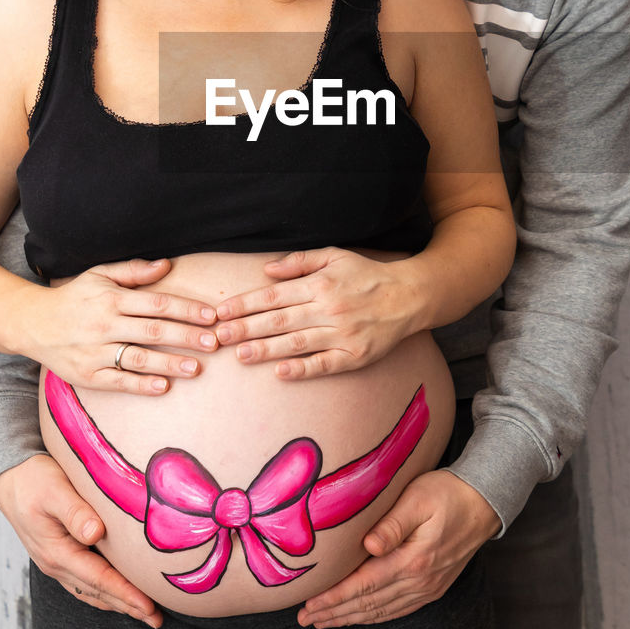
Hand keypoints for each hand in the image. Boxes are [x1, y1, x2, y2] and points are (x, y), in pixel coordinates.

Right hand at [0, 455, 161, 626]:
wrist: (11, 476)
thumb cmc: (34, 479)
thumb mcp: (54, 491)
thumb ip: (75, 512)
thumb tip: (95, 533)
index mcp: (56, 552)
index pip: (98, 578)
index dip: (125, 593)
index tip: (148, 606)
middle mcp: (56, 564)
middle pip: (97, 592)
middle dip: (128, 607)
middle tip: (157, 620)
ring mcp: (56, 562)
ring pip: (91, 591)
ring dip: (118, 603)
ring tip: (144, 613)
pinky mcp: (59, 555)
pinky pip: (85, 582)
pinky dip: (104, 592)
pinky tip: (118, 593)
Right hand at [23, 257, 218, 392]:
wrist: (31, 323)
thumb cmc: (74, 298)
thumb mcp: (99, 275)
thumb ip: (133, 271)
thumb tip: (167, 265)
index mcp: (111, 299)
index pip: (157, 303)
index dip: (186, 309)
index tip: (211, 316)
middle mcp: (104, 325)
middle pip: (153, 331)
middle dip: (186, 336)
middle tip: (215, 342)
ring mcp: (94, 352)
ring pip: (138, 358)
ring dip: (169, 364)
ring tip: (197, 367)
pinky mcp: (87, 375)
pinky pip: (117, 381)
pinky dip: (141, 385)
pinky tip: (164, 387)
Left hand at [214, 248, 417, 378]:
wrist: (409, 296)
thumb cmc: (366, 275)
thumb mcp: (334, 256)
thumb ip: (299, 262)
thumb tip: (266, 270)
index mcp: (321, 284)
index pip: (275, 295)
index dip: (246, 304)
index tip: (221, 312)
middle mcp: (329, 308)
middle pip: (280, 320)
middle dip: (247, 328)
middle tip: (219, 337)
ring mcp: (343, 333)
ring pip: (298, 343)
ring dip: (267, 350)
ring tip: (240, 355)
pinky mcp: (356, 355)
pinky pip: (325, 364)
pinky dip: (303, 369)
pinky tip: (281, 372)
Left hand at [296, 470, 500, 626]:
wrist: (482, 503)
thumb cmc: (446, 493)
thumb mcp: (418, 498)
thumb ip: (392, 523)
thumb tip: (369, 545)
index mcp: (413, 560)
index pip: (364, 585)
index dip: (335, 597)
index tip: (310, 604)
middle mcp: (420, 581)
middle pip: (369, 603)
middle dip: (334, 613)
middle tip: (304, 619)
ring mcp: (427, 588)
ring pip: (381, 611)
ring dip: (350, 618)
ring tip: (323, 622)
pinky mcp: (432, 588)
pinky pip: (397, 610)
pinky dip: (374, 617)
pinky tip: (359, 617)